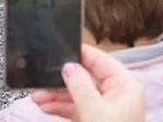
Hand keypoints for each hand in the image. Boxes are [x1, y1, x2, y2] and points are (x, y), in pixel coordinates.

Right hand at [30, 44, 145, 121]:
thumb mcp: (95, 111)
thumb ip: (80, 86)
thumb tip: (69, 67)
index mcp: (125, 85)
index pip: (100, 61)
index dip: (80, 54)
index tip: (60, 48)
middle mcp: (117, 94)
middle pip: (86, 78)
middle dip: (62, 81)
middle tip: (41, 80)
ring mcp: (107, 109)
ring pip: (78, 95)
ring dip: (57, 96)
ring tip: (37, 98)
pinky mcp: (97, 121)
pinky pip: (77, 109)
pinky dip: (61, 108)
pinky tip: (45, 107)